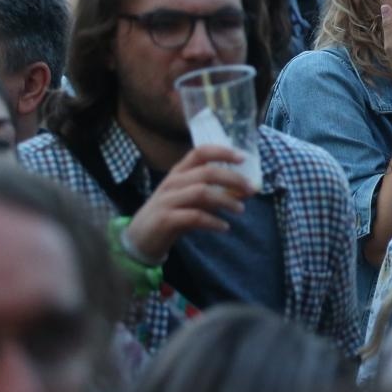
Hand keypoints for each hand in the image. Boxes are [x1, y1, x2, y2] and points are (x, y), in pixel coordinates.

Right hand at [123, 145, 253, 261]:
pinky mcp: (165, 219)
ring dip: (226, 200)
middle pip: (206, 172)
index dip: (222, 152)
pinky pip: (194, 217)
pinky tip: (225, 227)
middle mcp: (172, 182)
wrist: (140, 239)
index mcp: (178, 173)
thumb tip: (243, 190)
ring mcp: (167, 200)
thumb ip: (212, 193)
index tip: (243, 158)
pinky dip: (213, 221)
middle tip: (251, 189)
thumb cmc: (170, 215)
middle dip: (233, 178)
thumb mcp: (191, 201)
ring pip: (201, 192)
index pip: (200, 153)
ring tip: (241, 210)